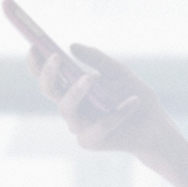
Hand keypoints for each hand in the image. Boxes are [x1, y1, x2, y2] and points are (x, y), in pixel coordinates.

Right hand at [29, 33, 169, 161]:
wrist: (153, 125)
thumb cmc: (133, 95)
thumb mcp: (118, 71)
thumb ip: (97, 59)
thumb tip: (72, 46)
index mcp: (72, 88)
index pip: (48, 75)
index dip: (37, 62)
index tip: (34, 45)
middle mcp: (71, 106)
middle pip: (48, 90)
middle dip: (48, 73)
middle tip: (56, 57)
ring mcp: (78, 125)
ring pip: (66, 108)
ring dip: (76, 91)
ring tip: (90, 78)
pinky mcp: (90, 141)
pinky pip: (98, 125)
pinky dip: (117, 113)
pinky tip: (133, 102)